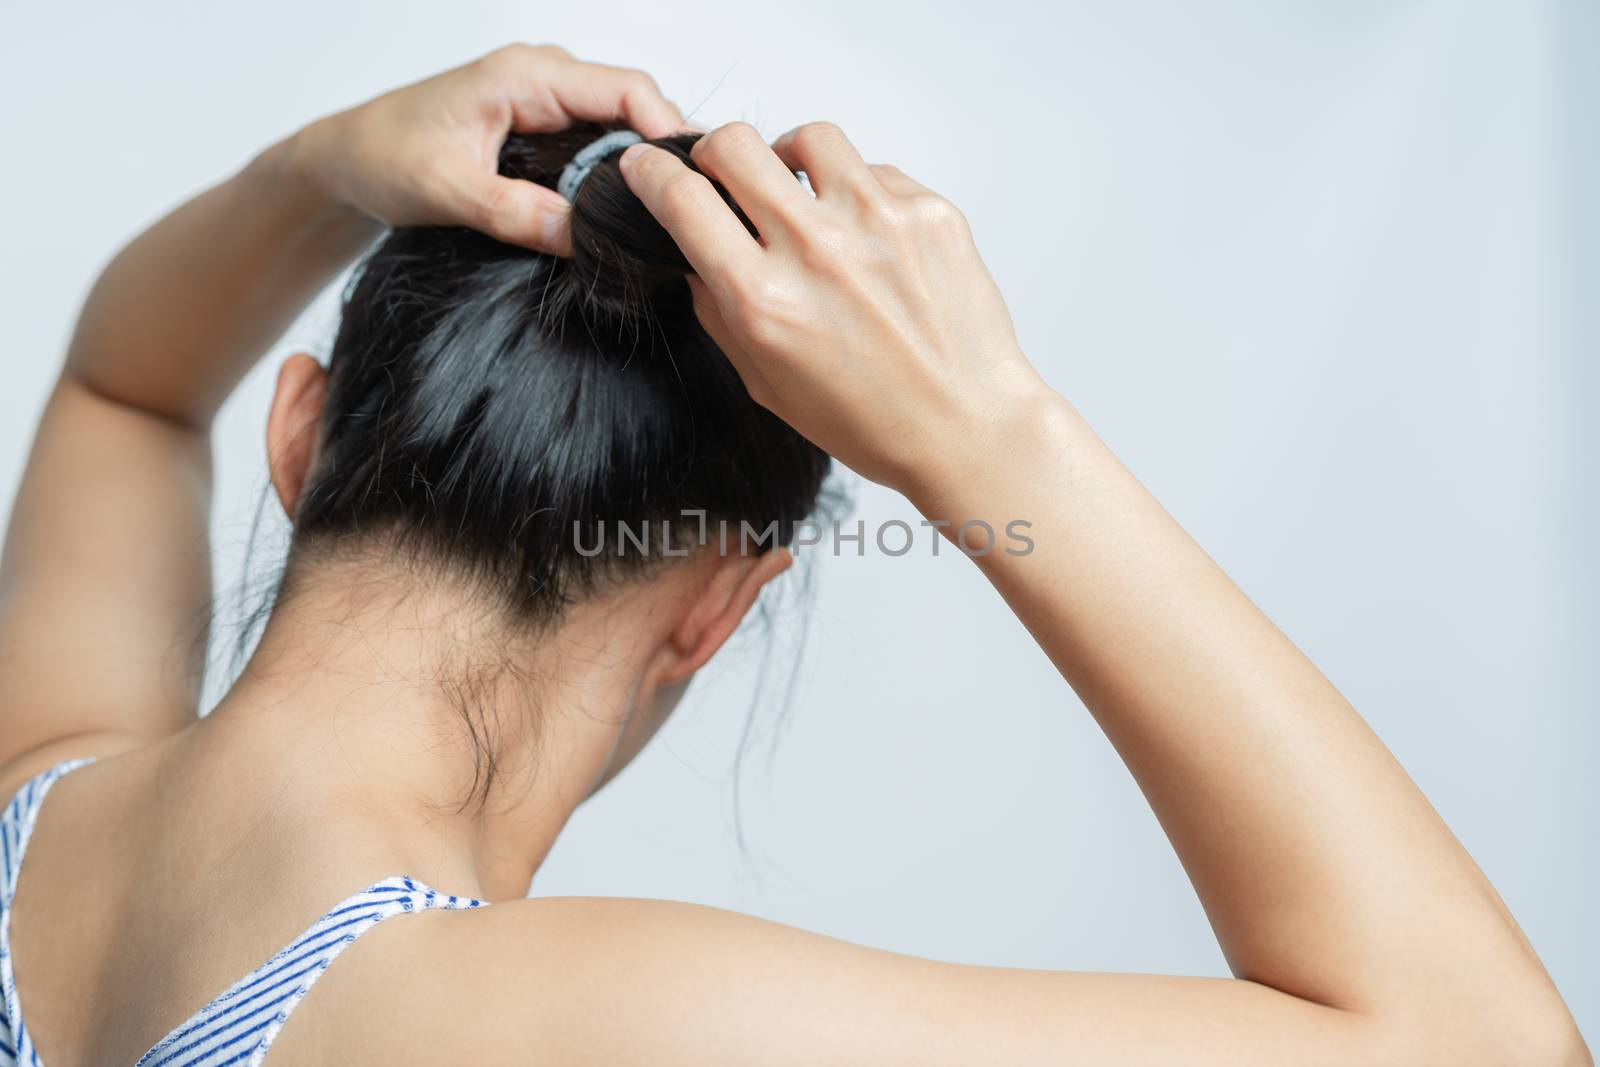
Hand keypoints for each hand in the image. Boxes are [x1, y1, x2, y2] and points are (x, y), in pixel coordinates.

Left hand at [293, 43, 684, 253]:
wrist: (345, 159)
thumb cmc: (382, 156)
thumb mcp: (447, 191)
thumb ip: (515, 213)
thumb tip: (583, 239)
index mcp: (525, 75)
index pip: (626, 90)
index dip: (666, 134)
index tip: (684, 187)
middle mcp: (543, 77)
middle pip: (636, 106)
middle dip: (663, 155)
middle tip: (684, 214)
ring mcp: (546, 100)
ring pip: (622, 125)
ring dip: (643, 167)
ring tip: (663, 219)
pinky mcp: (543, 126)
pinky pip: (599, 141)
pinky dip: (619, 174)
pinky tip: (627, 213)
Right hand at [618, 121, 1051, 493]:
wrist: (966, 426)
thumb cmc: (872, 420)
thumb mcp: (767, 382)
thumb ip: (720, 311)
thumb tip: (692, 255)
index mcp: (763, 300)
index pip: (682, 198)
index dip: (650, 173)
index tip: (648, 168)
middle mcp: (816, 251)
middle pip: (733, 145)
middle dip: (712, 155)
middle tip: (722, 176)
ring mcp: (876, 223)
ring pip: (805, 139)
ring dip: (787, 161)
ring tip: (799, 196)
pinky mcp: (925, 212)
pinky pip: (871, 172)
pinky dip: (854, 194)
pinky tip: (861, 235)